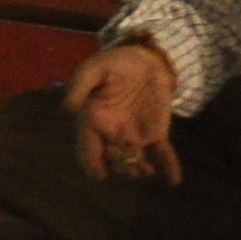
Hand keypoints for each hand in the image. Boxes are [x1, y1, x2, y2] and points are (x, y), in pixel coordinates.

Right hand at [62, 41, 183, 184]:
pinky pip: (162, 153)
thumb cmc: (114, 62)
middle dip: (120, 168)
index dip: (91, 163)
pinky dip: (169, 168)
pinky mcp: (155, 133)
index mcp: (93, 121)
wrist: (143, 58)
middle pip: (113, 159)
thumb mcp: (93, 68)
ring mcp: (134, 136)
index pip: (87, 148)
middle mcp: (111, 134)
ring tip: (146, 171)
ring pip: (135, 161)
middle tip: (130, 169)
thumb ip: (79, 85)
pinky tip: (173, 181)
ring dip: (140, 170)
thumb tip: (66, 109)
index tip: (100, 175)